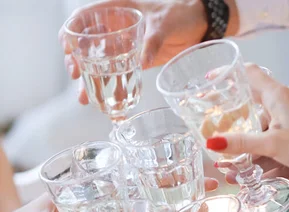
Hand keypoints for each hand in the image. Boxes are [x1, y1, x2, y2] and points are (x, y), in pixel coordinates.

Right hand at [61, 0, 211, 103]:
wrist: (199, 26)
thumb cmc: (180, 14)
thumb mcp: (164, 24)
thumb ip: (151, 41)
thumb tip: (140, 62)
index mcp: (117, 10)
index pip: (85, 16)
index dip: (71, 30)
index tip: (68, 46)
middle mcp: (115, 29)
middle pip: (85, 44)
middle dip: (76, 60)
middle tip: (75, 74)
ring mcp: (122, 47)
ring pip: (97, 63)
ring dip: (88, 81)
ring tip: (83, 98)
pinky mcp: (132, 62)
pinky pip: (115, 75)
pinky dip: (108, 89)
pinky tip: (103, 102)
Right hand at [221, 63, 288, 182]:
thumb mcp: (272, 144)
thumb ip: (241, 143)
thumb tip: (212, 143)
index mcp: (276, 94)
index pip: (248, 72)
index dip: (228, 74)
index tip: (209, 80)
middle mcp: (282, 98)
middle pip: (250, 95)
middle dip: (230, 108)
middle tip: (210, 117)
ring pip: (259, 114)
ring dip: (242, 128)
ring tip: (224, 143)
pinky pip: (269, 126)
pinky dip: (256, 136)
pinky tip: (248, 153)